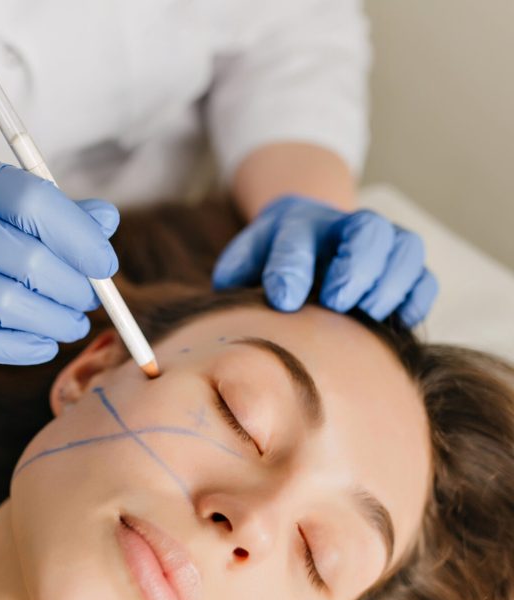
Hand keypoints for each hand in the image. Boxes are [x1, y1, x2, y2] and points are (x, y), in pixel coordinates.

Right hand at [0, 157, 118, 363]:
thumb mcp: (8, 213)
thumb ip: (59, 215)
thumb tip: (106, 220)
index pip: (35, 202)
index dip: (80, 238)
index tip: (104, 266)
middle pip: (28, 259)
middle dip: (74, 289)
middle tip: (89, 301)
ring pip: (8, 303)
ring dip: (55, 322)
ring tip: (73, 325)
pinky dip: (22, 347)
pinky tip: (44, 344)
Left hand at [212, 195, 437, 326]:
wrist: (309, 234)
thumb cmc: (271, 257)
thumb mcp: (246, 258)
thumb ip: (235, 273)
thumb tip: (228, 298)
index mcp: (298, 224)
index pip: (296, 238)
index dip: (291, 267)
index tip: (282, 300)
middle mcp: (346, 227)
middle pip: (367, 230)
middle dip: (354, 267)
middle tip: (335, 301)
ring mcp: (382, 243)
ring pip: (405, 248)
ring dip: (391, 282)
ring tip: (368, 312)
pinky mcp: (404, 268)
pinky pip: (425, 278)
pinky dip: (416, 299)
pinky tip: (398, 320)